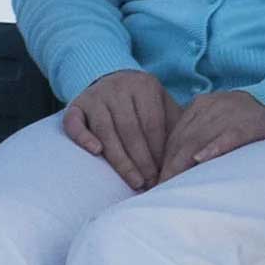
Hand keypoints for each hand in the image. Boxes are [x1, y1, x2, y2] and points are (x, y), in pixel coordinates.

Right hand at [62, 70, 179, 188]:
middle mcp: (118, 87)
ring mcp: (95, 95)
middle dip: (141, 161)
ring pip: (105, 130)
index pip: (152, 123)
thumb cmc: (144, 105)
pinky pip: (74, 122)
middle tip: (149, 184)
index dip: (158, 151)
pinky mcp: (76, 105)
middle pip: (130, 129)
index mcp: (144, 85)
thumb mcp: (162, 107)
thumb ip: (175, 126)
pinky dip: (83, 137)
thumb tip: (189, 159)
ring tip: (134, 181)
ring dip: (120, 159)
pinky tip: (96, 152)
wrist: (113, 80)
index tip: (165, 174)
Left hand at [159, 89, 264, 176]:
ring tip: (174, 185)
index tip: (155, 183)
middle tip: (160, 190)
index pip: (175, 136)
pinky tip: (203, 159)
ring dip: (185, 163)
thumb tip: (169, 170)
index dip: (164, 160)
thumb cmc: (243, 123)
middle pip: (184, 140)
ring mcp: (230, 112)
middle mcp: (211, 106)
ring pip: (200, 138)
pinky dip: (215, 147)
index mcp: (200, 106)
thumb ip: (195, 139)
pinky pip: (229, 135)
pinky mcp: (249, 122)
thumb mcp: (215, 125)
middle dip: (171, 166)